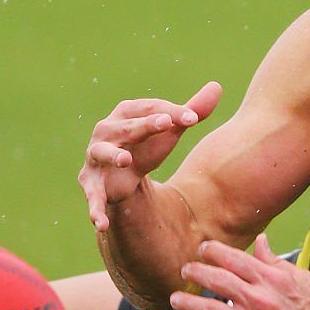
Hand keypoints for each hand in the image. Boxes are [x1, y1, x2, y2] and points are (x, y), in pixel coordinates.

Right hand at [79, 82, 221, 230]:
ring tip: (127, 161)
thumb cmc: (146, 145)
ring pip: (102, 153)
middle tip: (167, 124)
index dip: (170, 112)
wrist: (123, 175)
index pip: (149, 108)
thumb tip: (217, 87)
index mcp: (126, 113)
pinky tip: (101, 223)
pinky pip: (93, 196)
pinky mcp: (92, 184)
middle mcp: (106, 131)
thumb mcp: (170, 130)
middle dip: (144, 126)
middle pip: (127, 127)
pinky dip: (95, 209)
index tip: (192, 119)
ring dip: (112, 156)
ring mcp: (96, 157)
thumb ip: (192, 111)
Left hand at [169, 234, 309, 309]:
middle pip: (216, 280)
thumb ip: (275, 261)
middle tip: (184, 271)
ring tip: (175, 299)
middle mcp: (257, 300)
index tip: (202, 249)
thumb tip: (260, 240)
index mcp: (270, 280)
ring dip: (187, 304)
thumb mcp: (300, 280)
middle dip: (195, 273)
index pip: (233, 258)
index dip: (212, 251)